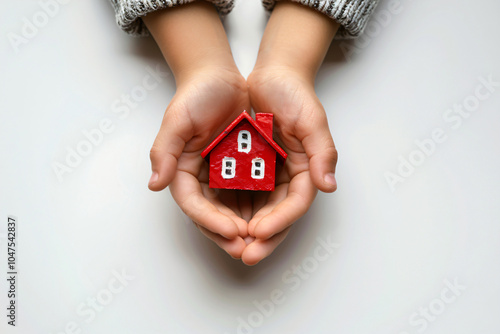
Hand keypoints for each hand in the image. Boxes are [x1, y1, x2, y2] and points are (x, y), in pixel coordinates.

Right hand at [148, 66, 253, 257]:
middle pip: (212, 215)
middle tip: (247, 249)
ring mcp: (221, 175)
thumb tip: (155, 185)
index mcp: (182, 170)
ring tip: (260, 241)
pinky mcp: (240, 170)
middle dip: (228, 234)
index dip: (210, 221)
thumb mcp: (177, 120)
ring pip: (230, 210)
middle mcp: (201, 178)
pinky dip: (256, 209)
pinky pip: (248, 194)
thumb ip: (164, 151)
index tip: (231, 232)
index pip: (193, 204)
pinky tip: (270, 219)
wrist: (220, 78)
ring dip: (244, 228)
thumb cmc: (196, 95)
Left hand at [240, 66, 337, 264]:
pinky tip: (220, 221)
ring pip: (259, 211)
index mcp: (306, 170)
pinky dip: (234, 210)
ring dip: (246, 231)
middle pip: (277, 216)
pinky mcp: (251, 169)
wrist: (272, 77)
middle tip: (245, 255)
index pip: (295, 204)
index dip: (279, 222)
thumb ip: (323, 153)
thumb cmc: (294, 95)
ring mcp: (269, 175)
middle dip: (263, 238)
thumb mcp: (313, 120)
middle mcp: (288, 177)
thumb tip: (329, 187)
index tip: (258, 232)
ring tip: (230, 245)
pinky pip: (242, 195)